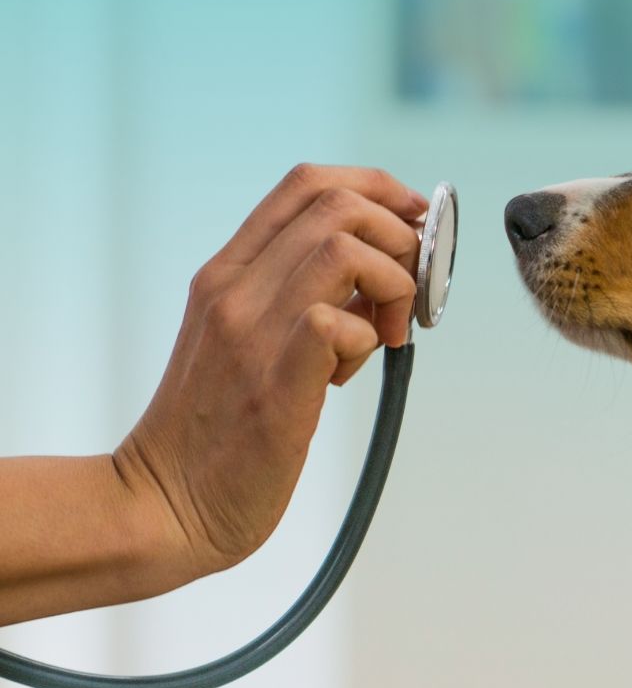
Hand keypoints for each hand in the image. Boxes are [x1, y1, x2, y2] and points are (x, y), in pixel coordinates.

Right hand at [114, 164, 427, 579]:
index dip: (377, 187)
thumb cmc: (216, 427)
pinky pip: (335, 322)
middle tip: (408, 291)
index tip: (412, 220)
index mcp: (228, 272)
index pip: (307, 184)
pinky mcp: (273, 384)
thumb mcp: (243, 338)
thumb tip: (377, 276)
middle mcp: (234, 289)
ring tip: (387, 335)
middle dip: (400, 236)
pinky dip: (366, 337)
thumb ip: (295, 296)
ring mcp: (249, 332)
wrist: (163, 503)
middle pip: (338, 205)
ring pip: (344, 250)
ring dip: (392, 284)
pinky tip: (348, 375)